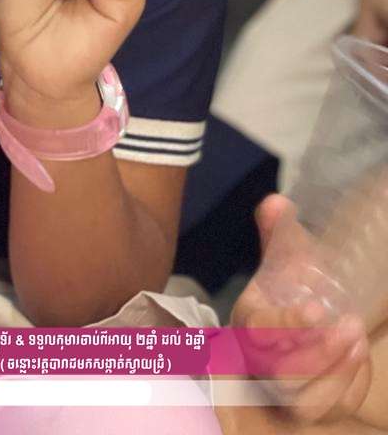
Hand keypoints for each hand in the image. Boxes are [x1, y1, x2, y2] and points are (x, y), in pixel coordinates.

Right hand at [232, 194, 370, 423]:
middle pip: (282, 373)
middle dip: (319, 354)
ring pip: (305, 401)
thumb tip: (277, 202)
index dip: (286, 323)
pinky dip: (348, 389)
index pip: (258, 329)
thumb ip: (279, 231)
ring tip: (359, 341)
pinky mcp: (308, 405)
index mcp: (249, 320)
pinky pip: (328, 410)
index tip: (316, 308)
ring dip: (336, 376)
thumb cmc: (289, 290)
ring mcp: (284, 388)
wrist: (297, 328)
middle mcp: (261, 360)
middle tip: (351, 325)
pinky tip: (361, 359)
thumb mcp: (285, 258)